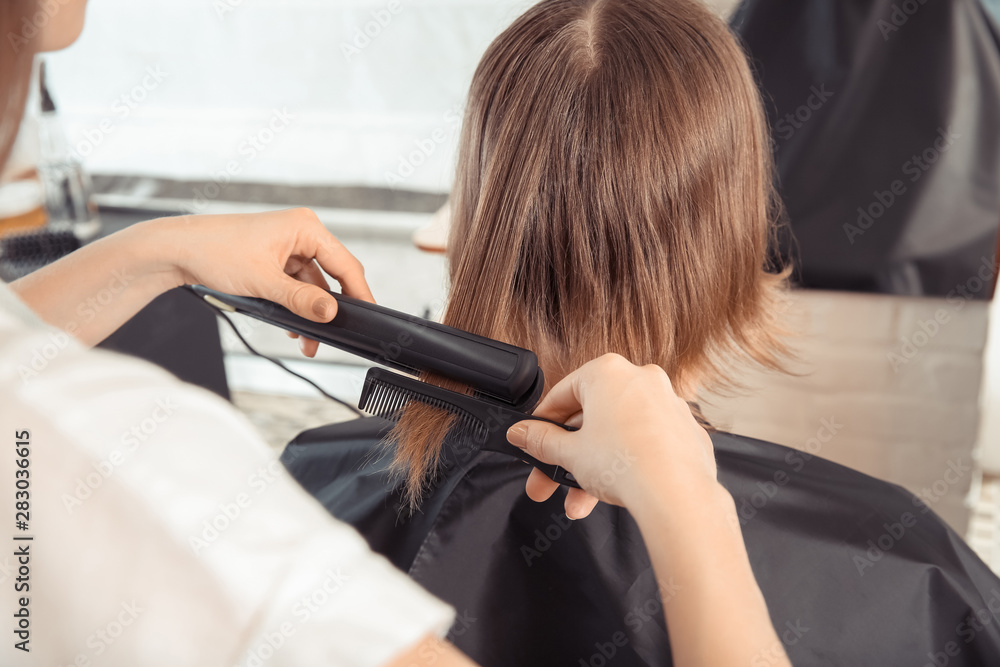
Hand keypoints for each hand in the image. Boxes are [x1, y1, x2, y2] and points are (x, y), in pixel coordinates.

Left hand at [142, 209, 373, 356]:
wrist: (177, 250)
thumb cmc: (215, 252)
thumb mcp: (263, 282)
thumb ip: (301, 300)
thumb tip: (331, 313)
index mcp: (306, 227)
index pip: (346, 264)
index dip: (360, 293)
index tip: (368, 316)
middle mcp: (301, 232)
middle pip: (333, 275)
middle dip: (330, 308)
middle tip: (334, 335)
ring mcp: (289, 245)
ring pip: (314, 285)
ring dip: (310, 312)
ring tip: (306, 341)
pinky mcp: (276, 258)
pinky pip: (297, 285)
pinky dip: (296, 305)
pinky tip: (291, 326)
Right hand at [506, 354, 717, 518]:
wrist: (675, 494)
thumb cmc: (625, 464)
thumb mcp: (568, 453)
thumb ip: (539, 440)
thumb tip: (521, 433)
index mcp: (607, 372)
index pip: (562, 394)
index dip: (542, 423)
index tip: (532, 441)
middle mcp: (641, 379)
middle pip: (591, 418)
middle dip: (567, 456)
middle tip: (549, 480)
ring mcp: (667, 403)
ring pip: (619, 433)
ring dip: (595, 466)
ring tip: (580, 500)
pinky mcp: (685, 430)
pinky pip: (647, 442)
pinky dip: (629, 462)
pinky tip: (616, 490)